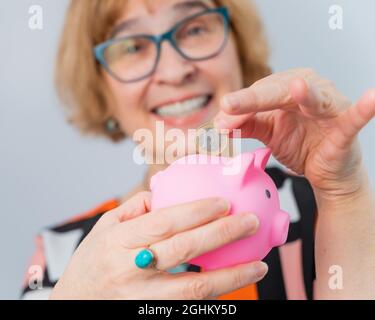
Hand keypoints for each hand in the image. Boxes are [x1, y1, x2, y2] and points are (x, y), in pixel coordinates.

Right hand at [50, 192, 265, 299]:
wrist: (75, 304)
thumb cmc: (92, 262)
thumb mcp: (104, 228)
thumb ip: (135, 207)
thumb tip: (165, 190)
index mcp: (119, 241)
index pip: (164, 222)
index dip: (197, 211)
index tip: (224, 202)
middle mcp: (130, 269)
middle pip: (184, 250)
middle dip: (222, 234)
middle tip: (250, 221)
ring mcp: (143, 297)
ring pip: (194, 288)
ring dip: (231, 275)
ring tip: (259, 264)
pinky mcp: (154, 313)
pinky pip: (190, 305)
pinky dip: (217, 295)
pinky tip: (235, 283)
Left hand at [214, 68, 374, 198]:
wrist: (322, 172)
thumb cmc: (298, 144)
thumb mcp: (267, 133)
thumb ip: (246, 125)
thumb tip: (220, 122)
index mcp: (287, 90)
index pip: (260, 93)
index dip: (239, 106)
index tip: (219, 120)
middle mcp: (309, 91)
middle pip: (280, 91)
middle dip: (254, 98)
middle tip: (229, 105)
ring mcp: (330, 109)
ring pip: (315, 99)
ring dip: (307, 94)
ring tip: (298, 88)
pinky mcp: (345, 129)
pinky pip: (353, 119)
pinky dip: (363, 109)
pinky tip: (372, 98)